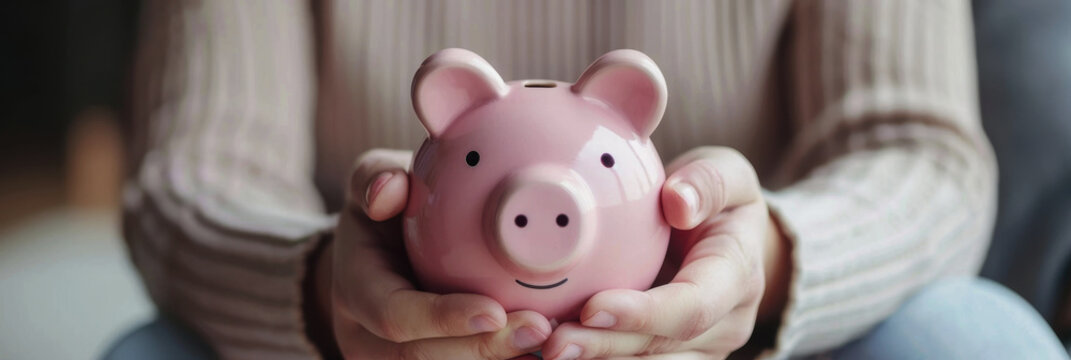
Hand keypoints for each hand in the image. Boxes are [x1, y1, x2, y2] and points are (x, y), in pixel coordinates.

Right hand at [317, 149, 551, 358]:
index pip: (394, 315)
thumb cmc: (384, 212)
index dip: (443, 319)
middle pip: (423, 358)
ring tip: (551, 339)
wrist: (376, 254)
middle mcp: (368, 338)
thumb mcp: (372, 181)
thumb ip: (377, 176)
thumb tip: (387, 190)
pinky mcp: (427, 359)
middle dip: (483, 349)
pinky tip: (541, 353)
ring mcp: (393, 359)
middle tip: (540, 328)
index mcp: (356, 291)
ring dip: (499, 359)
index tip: (495, 311)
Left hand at [542, 147, 788, 358]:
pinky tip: (548, 348)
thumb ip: (707, 182)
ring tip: (546, 348)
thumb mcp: (724, 172)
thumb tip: (678, 202)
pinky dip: (595, 359)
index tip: (591, 306)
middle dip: (605, 347)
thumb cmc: (716, 197)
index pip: (692, 307)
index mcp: (737, 277)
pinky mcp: (675, 357)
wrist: (728, 234)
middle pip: (661, 349)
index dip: (643, 314)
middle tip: (553, 342)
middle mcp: (725, 325)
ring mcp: (702, 349)